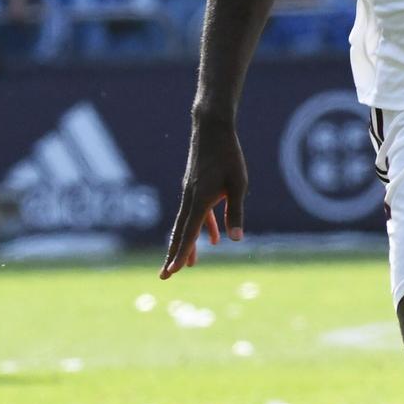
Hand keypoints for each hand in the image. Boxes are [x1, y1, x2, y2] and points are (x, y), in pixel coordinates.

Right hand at [160, 116, 246, 278]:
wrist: (211, 128)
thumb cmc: (228, 155)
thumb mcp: (238, 185)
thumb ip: (235, 212)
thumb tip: (235, 240)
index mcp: (199, 200)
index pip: (189, 234)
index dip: (180, 254)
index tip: (172, 272)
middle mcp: (190, 199)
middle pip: (180, 233)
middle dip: (174, 255)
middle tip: (165, 276)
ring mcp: (191, 192)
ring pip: (187, 224)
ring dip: (187, 244)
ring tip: (188, 264)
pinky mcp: (195, 187)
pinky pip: (196, 213)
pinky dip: (202, 227)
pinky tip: (212, 238)